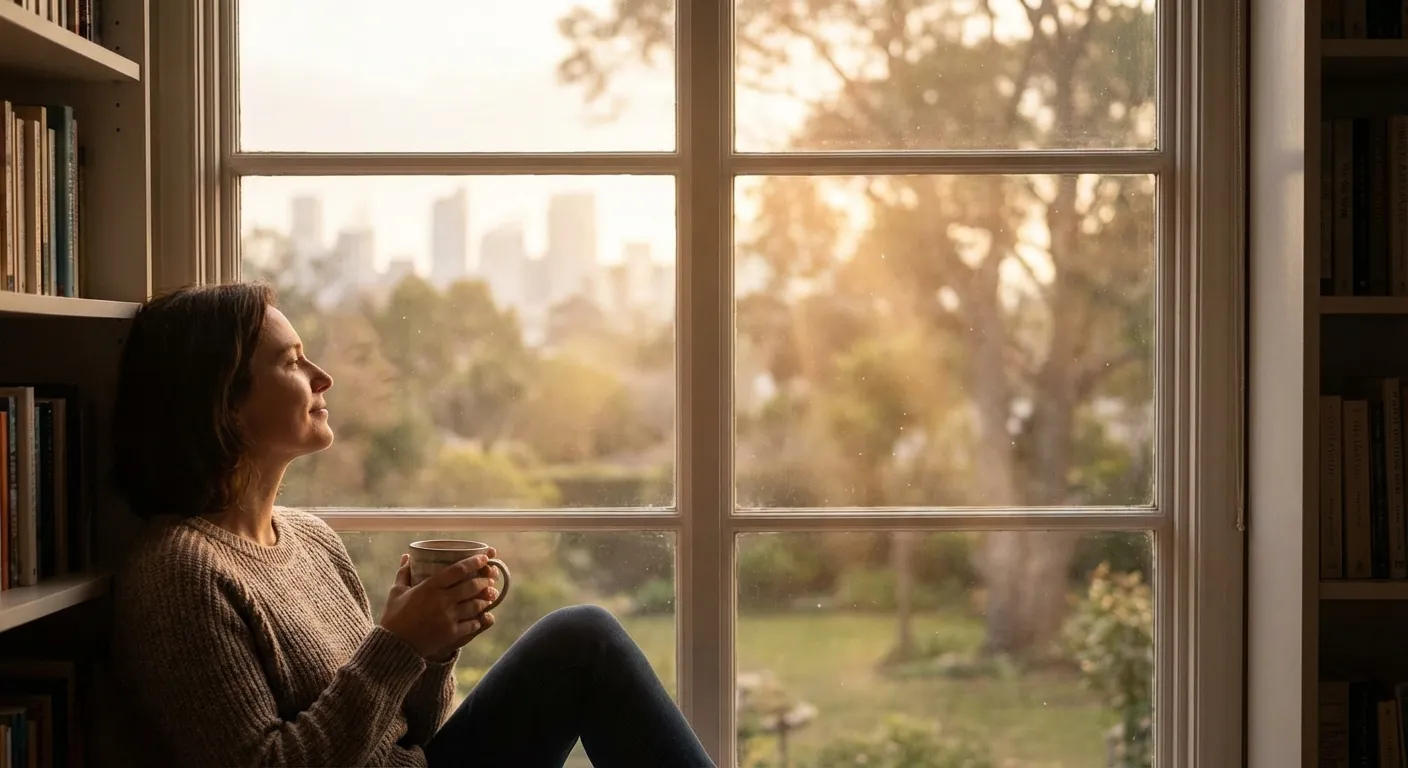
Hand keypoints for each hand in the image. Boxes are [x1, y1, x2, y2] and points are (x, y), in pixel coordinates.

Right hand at [380, 552, 498, 659]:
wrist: (394, 646)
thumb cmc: (394, 617)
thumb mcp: (396, 592)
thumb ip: (404, 573)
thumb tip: (406, 557)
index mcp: (430, 587)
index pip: (458, 570)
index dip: (474, 562)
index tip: (484, 557)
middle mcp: (442, 600)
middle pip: (472, 586)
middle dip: (484, 580)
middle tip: (490, 577)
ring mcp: (449, 617)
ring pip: (475, 605)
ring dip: (485, 599)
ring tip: (491, 595)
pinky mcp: (452, 633)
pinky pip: (472, 624)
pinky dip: (478, 619)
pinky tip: (481, 617)